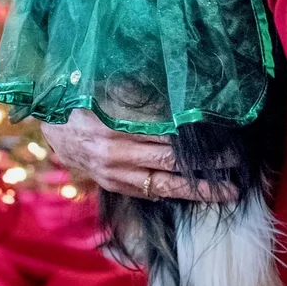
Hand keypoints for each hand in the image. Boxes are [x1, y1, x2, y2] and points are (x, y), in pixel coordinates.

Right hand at [40, 107, 236, 203]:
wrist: (48, 123)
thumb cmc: (83, 99)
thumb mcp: (111, 90)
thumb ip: (145, 98)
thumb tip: (183, 100)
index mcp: (118, 130)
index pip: (169, 142)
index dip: (199, 148)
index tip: (228, 148)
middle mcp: (117, 157)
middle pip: (171, 167)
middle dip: (206, 172)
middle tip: (238, 173)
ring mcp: (113, 175)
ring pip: (162, 188)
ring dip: (196, 192)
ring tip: (227, 193)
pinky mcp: (110, 185)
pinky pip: (145, 193)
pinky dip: (169, 193)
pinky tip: (194, 195)